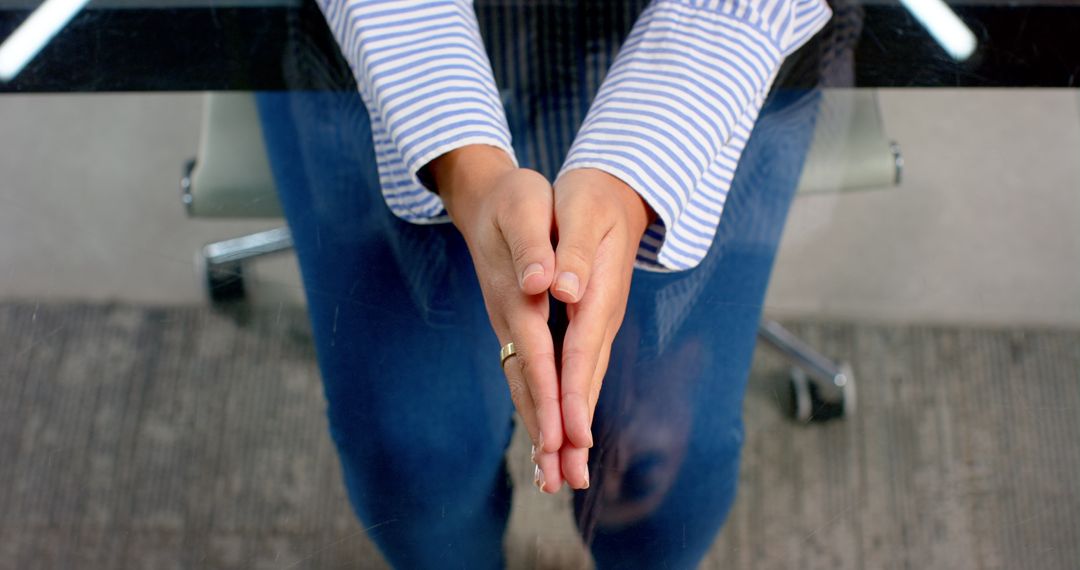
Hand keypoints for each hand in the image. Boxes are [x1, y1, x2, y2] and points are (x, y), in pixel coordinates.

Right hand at [428, 145, 565, 491]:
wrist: (485, 196)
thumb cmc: (515, 199)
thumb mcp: (525, 209)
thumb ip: (534, 248)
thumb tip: (544, 285)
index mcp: (519, 296)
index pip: (537, 355)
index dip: (549, 396)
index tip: (561, 439)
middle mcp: (512, 319)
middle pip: (527, 385)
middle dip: (543, 433)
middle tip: (556, 483)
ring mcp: (510, 327)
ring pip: (524, 386)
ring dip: (538, 431)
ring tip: (550, 479)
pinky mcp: (516, 328)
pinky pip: (526, 375)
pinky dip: (536, 408)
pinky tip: (545, 435)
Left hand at [549, 168, 652, 489]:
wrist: (616, 190)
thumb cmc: (591, 196)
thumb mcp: (581, 209)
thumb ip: (572, 249)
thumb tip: (564, 288)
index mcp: (596, 292)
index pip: (582, 350)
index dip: (572, 392)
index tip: (567, 433)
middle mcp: (600, 316)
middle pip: (586, 381)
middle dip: (573, 431)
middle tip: (564, 481)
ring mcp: (597, 324)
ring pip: (584, 384)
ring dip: (572, 430)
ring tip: (563, 477)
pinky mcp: (589, 325)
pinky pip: (578, 373)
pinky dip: (569, 406)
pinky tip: (561, 434)